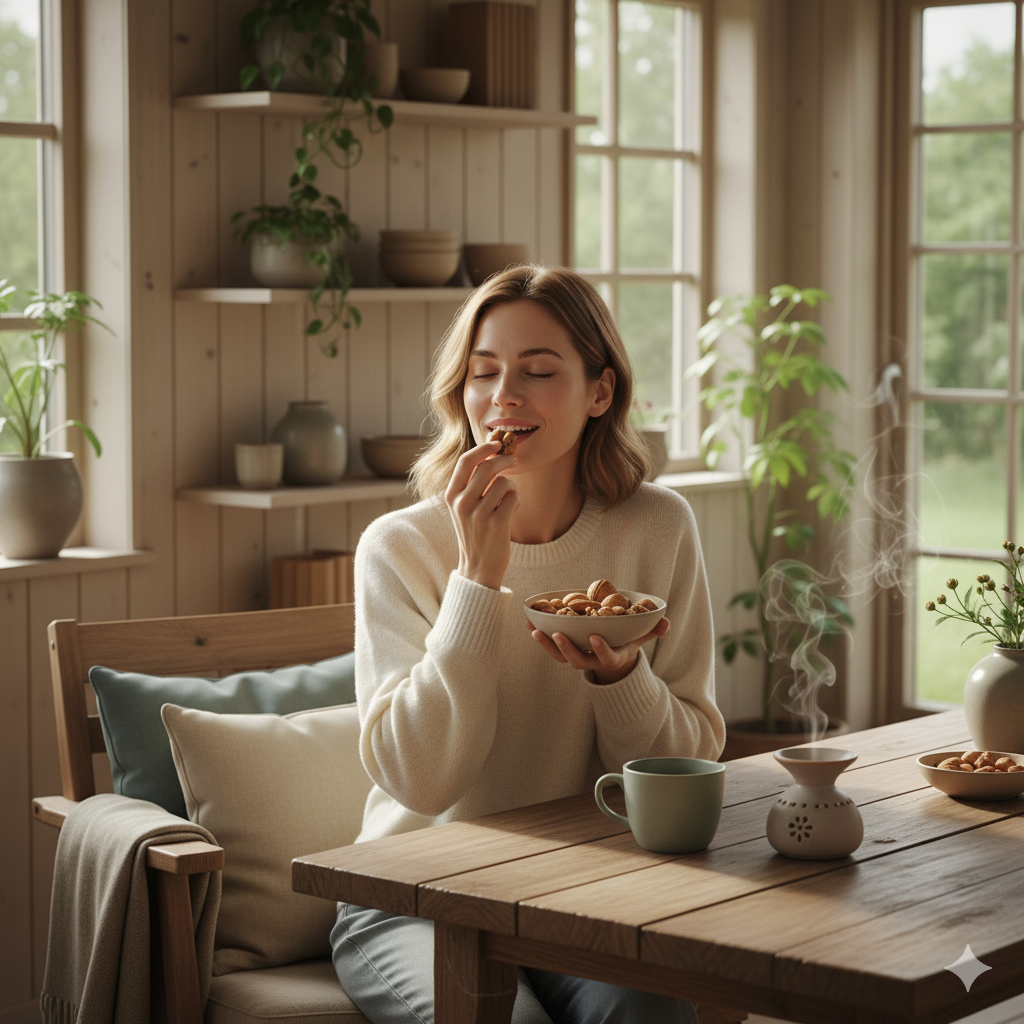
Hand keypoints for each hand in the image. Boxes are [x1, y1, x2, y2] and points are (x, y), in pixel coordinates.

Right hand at [446, 439, 519, 589]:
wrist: (478, 566)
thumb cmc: (475, 532)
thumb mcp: (464, 507)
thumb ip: (472, 483)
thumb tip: (492, 454)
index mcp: (451, 496)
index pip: (465, 461)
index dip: (483, 449)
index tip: (496, 444)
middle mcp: (462, 503)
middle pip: (487, 467)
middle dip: (504, 460)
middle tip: (514, 460)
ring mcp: (479, 514)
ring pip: (504, 482)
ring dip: (511, 487)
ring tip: (507, 500)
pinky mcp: (497, 523)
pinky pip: (514, 497)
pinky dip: (516, 500)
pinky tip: (511, 511)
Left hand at [529, 617, 670, 684]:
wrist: (610, 659)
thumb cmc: (625, 642)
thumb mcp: (639, 638)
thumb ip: (652, 630)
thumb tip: (666, 624)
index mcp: (611, 657)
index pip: (606, 657)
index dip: (601, 649)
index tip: (595, 637)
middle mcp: (592, 661)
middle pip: (577, 660)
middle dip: (567, 649)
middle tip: (558, 634)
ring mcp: (576, 657)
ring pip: (560, 656)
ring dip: (546, 644)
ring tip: (534, 630)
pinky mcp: (564, 651)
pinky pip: (550, 646)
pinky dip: (539, 635)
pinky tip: (528, 622)